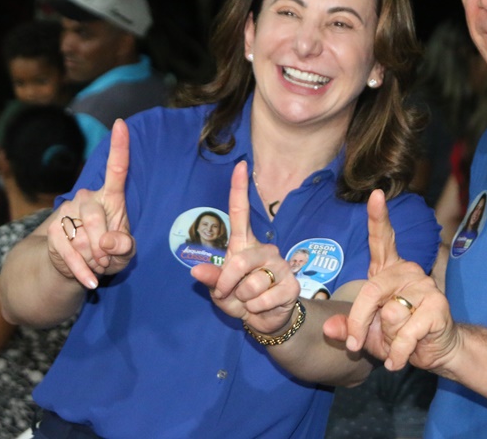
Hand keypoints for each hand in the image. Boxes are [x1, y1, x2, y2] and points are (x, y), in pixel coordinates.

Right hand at [47, 119, 134, 289]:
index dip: (120, 147)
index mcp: (111, 197)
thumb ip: (125, 246)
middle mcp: (87, 198)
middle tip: (107, 257)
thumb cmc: (108, 252)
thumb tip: (107, 241)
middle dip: (106, 243)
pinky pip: (69, 253)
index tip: (121, 124)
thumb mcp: (125, 252)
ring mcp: (67, 213)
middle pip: (97, 216)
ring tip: (98, 265)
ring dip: (95, 259)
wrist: (77, 269)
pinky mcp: (52, 231)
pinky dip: (82, 271)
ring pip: (83, 236)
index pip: (117, 169)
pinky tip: (91, 282)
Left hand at [191, 161, 298, 334]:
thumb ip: (211, 279)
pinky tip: (263, 306)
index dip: (239, 189)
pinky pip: (264, 299)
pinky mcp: (291, 284)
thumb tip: (195, 272)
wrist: (265, 320)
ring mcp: (280, 265)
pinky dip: (256, 309)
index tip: (240, 165)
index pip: (241, 212)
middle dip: (227, 284)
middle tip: (227, 294)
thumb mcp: (219, 290)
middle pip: (239, 261)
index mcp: (245, 244)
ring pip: (251, 284)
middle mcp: (265, 249)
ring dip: (244, 300)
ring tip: (250, 300)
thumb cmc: (240, 297)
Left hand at [323, 190, 457, 370]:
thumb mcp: (366, 333)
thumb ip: (347, 327)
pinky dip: (398, 353)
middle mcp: (408, 271)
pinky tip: (400, 358)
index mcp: (389, 270)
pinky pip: (405, 333)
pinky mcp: (438, 307)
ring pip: (390, 314)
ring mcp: (425, 286)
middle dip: (360, 323)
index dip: (378, 217)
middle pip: (371, 291)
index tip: (375, 194)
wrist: (434, 353)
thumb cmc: (397, 336)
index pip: (383, 239)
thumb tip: (328, 329)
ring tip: (396, 343)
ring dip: (387, 340)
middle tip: (356, 345)